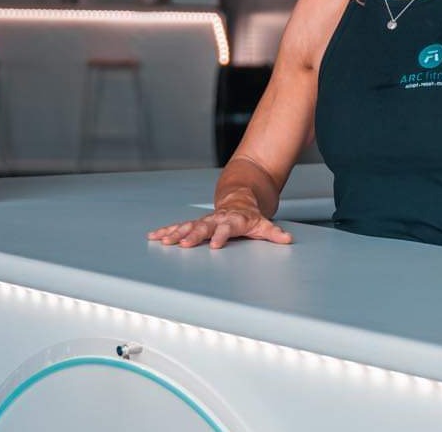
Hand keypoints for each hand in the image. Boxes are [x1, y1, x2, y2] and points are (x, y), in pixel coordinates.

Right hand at [147, 206, 292, 249]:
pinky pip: (179, 226)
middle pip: (205, 227)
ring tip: (164, 241)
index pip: (228, 228)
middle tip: (184, 244)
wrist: (239, 197)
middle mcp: (217, 219)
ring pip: (189, 225)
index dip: (222, 235)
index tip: (216, 245)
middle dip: (194, 235)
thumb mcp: (263, 224)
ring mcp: (205, 220)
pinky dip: (166, 231)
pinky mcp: (195, 222)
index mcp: (234, 220)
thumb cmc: (250, 216)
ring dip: (176, 233)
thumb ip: (273, 233)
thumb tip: (288, 239)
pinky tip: (154, 236)